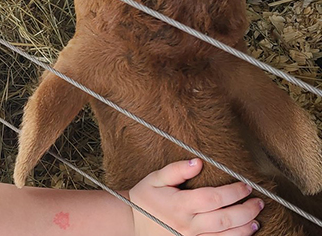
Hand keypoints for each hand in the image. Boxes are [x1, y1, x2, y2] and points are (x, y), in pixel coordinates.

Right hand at [128, 159, 262, 235]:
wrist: (132, 222)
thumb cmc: (146, 197)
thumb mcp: (156, 178)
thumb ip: (177, 170)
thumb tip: (198, 162)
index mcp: (180, 205)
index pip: (213, 198)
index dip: (233, 192)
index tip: (245, 185)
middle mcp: (187, 224)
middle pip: (224, 219)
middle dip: (246, 210)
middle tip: (259, 202)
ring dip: (244, 228)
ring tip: (256, 220)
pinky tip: (242, 233)